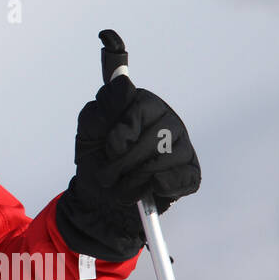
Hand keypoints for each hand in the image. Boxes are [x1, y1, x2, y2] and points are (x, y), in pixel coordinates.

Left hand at [55, 75, 200, 261]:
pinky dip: (162, 186)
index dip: (122, 132)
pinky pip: (184, 177)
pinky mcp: (190, 172)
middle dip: (126, 161)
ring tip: (123, 184)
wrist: (99, 196)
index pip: (142, 106)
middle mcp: (168, 121)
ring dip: (137, 178)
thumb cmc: (96, 158)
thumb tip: (123, 83)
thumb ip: (103, 107)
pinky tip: (150, 188)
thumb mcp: (89, 130)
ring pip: (168, 158)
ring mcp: (182, 146)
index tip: (109, 148)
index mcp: (144, 104)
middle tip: (108, 174)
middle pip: (157, 135)